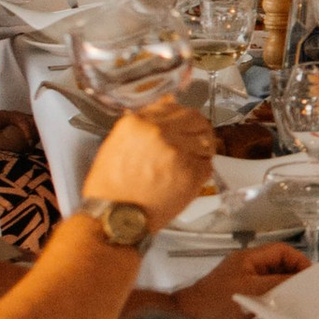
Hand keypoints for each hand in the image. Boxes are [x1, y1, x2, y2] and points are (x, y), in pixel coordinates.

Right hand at [83, 95, 215, 233]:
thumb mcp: (118, 144)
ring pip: (206, 141)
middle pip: (195, 118)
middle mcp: (160, 132)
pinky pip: (208, 164)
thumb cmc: (111, 186)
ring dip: (201, 150)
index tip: (181, 126)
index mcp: (138, 122)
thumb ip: (144, 122)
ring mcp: (178, 152)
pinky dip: (201, 171)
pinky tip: (187, 178)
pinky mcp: (191, 174)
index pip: (173, 106)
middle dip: (197, 129)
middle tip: (193, 142)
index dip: (180, 118)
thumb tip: (167, 102)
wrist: (114, 217)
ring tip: (189, 163)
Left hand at [164, 239, 306, 318]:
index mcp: (248, 258)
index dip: (300, 262)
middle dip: (295, 278)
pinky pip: (262, 296)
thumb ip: (280, 283)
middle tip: (309, 296)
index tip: (313, 281)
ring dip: (285, 292)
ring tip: (299, 306)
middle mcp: (245, 267)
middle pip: (278, 266)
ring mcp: (241, 283)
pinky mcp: (238, 300)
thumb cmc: (217, 305)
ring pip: (271, 282)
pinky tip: (281, 315)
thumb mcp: (253, 292)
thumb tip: (305, 282)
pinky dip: (274, 302)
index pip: (283, 251)